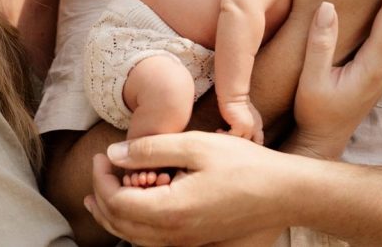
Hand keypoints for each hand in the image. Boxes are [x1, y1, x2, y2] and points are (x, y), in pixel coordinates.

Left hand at [85, 132, 297, 245]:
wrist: (284, 193)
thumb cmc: (244, 165)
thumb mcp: (196, 145)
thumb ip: (151, 149)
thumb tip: (113, 154)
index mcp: (170, 211)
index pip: (117, 201)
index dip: (102, 178)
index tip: (102, 155)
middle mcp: (174, 234)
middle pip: (120, 223)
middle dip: (101, 197)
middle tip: (98, 170)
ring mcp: (186, 242)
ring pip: (133, 236)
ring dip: (112, 215)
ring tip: (100, 196)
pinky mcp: (196, 240)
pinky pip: (152, 240)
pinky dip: (133, 225)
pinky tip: (135, 209)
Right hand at [219, 96, 264, 143]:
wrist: (234, 94)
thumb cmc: (237, 102)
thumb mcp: (246, 116)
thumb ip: (247, 125)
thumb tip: (240, 135)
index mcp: (258, 124)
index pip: (259, 141)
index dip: (250, 145)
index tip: (240, 146)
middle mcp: (255, 127)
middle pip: (252, 144)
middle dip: (241, 145)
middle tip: (230, 144)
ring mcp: (248, 128)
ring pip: (240, 142)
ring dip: (230, 139)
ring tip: (221, 133)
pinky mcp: (240, 127)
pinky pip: (232, 137)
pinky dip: (224, 135)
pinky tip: (219, 131)